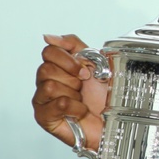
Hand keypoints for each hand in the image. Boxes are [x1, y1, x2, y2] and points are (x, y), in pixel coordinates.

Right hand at [32, 34, 106, 148]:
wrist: (115, 121)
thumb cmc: (106, 96)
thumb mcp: (96, 63)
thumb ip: (74, 45)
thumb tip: (48, 37)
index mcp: (58, 67)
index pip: (49, 51)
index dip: (69, 59)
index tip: (85, 70)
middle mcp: (47, 82)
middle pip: (46, 68)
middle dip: (72, 78)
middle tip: (83, 87)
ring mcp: (43, 100)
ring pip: (49, 86)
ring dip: (73, 94)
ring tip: (81, 100)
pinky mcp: (44, 118)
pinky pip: (58, 103)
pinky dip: (75, 107)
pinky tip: (80, 111)